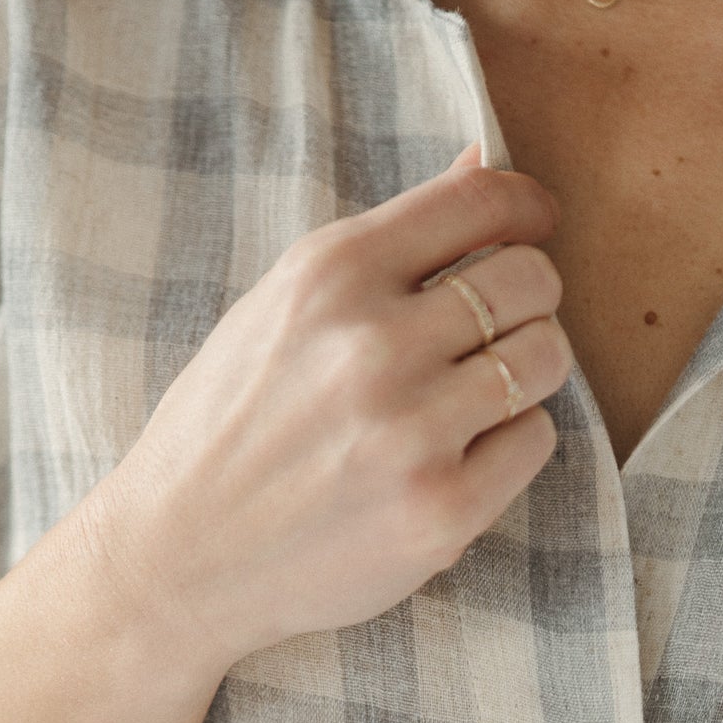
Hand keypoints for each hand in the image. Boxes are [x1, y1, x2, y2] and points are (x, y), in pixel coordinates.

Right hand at [79, 140, 572, 675]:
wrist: (176, 561)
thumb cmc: (229, 426)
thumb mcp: (282, 307)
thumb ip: (386, 243)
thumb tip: (478, 161)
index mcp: (330, 274)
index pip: (481, 200)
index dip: (526, 207)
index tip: (534, 224)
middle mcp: (373, 343)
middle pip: (531, 278)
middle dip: (530, 296)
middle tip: (498, 326)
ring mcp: (412, 430)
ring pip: (546, 357)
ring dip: (527, 368)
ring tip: (478, 391)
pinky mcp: (443, 509)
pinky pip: (536, 440)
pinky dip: (510, 442)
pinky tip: (458, 452)